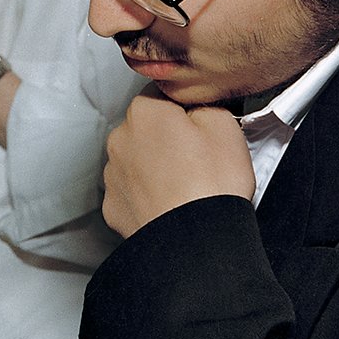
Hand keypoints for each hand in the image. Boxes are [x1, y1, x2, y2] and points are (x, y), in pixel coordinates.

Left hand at [102, 90, 254, 236]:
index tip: (199, 128)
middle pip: (146, 129)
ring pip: (136, 160)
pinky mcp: (114, 206)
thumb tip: (196, 106)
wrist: (195, 242)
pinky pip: (131, 192)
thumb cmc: (210, 186)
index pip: (161, 96)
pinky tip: (170, 203)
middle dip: (167, 139)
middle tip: (197, 158)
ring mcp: (114, 175)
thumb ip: (203, 103)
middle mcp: (121, 140)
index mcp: (146, 113)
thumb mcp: (224, 126)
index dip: (184, 110)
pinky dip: (147, 195)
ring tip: (186, 184)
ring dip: (155, 167)